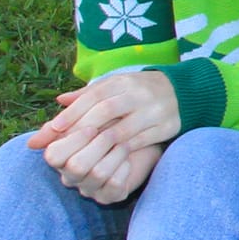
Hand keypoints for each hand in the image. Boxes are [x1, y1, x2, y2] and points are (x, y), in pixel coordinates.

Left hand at [28, 72, 180, 195]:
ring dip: (99, 143)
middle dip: (81, 128)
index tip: (54, 128)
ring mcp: (154, 110)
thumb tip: (60, 101)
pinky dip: (121, 150)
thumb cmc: (140, 91)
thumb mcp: (115, 86)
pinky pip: (140, 142)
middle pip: (105, 110)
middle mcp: (138, 93)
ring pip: (122, 129)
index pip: (93, 95)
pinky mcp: (166, 127)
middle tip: (63, 145)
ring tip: (81, 155)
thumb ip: (88, 95)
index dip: (72, 112)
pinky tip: (106, 157)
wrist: (184, 92)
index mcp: (122, 81)